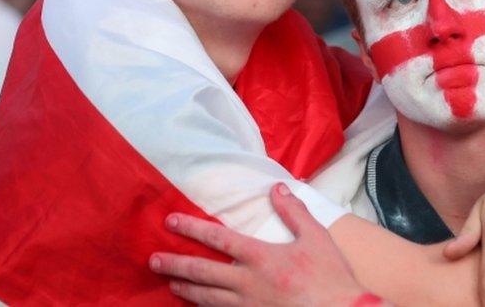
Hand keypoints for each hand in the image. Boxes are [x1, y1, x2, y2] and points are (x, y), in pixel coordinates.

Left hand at [149, 183, 383, 305]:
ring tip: (170, 282)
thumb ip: (294, 212)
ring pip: (207, 297)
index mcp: (261, 257)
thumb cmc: (330, 276)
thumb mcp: (316, 237)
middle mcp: (248, 282)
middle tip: (154, 259)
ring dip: (186, 288)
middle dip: (175, 264)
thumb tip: (278, 188)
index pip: (218, 240)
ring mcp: (249, 305)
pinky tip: (199, 305)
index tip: (171, 222)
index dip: (192, 229)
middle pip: (202, 272)